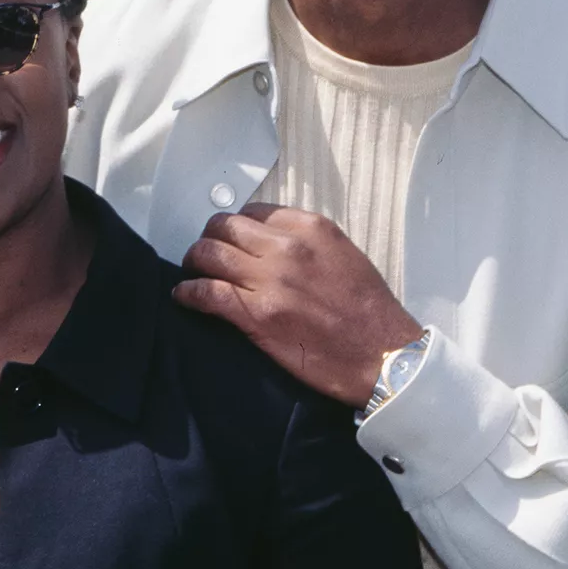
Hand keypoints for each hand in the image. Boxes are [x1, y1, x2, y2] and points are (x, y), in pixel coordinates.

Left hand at [175, 204, 422, 408]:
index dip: (236, 227)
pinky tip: (184, 297)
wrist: (384, 356)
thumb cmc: (370, 312)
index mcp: (309, 228)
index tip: (231, 240)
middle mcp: (286, 247)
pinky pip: (207, 293)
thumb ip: (306, 242)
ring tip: (193, 273)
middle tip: (205, 256)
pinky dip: (188, 293)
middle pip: (224, 227)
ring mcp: (269, 281)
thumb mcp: (344, 254)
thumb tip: (272, 243)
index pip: (253, 212)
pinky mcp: (257, 315)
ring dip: (194, 263)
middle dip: (209, 240)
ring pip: (209, 254)